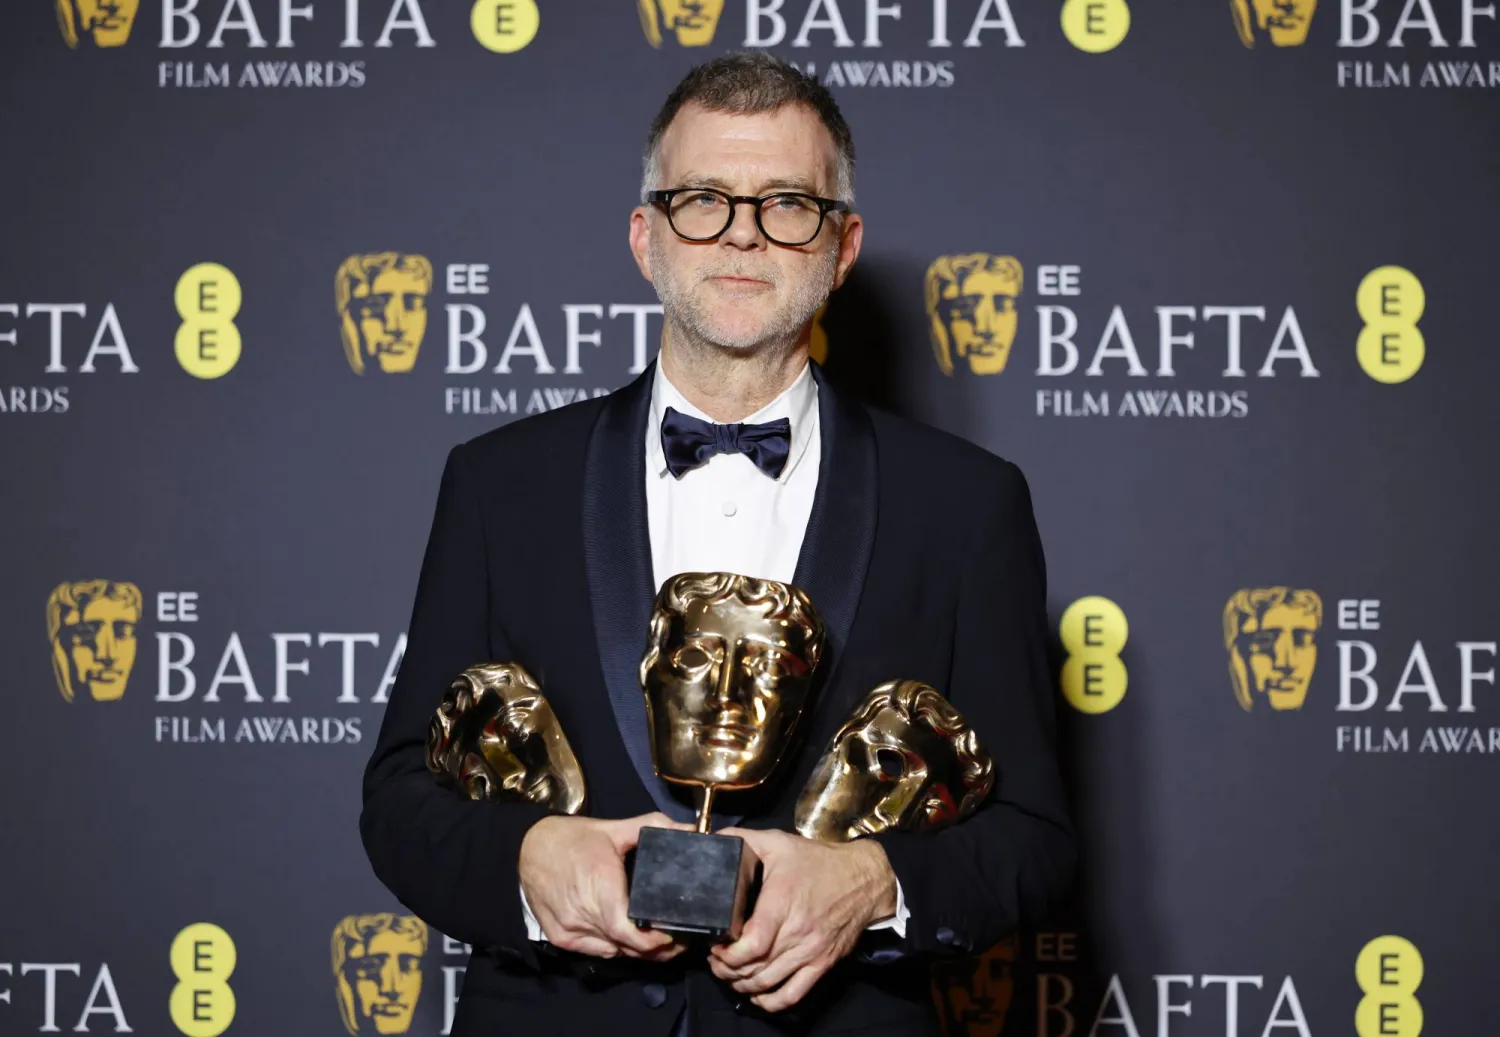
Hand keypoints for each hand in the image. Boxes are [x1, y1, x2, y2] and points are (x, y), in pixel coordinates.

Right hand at [518, 812, 689, 960]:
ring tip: (655, 940)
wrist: (527, 848)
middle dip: (654, 947)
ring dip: (634, 950)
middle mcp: (584, 913)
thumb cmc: (572, 839)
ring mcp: (570, 929)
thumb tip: (689, 828)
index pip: (630, 932)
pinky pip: (596, 951)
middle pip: (626, 946)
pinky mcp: (561, 938)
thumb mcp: (613, 828)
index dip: (654, 941)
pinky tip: (624, 937)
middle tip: (675, 939)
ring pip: (612, 951)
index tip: (674, 935)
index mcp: (600, 886)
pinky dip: (613, 947)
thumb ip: (653, 826)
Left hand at [708, 829, 897, 1011]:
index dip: (727, 954)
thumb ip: (744, 840)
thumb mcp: (780, 842)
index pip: (751, 945)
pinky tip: (756, 995)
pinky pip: (793, 994)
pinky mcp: (821, 964)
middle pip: (754, 968)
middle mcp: (796, 932)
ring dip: (743, 984)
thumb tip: (713, 841)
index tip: (715, 946)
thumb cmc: (819, 862)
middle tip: (716, 960)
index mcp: (782, 903)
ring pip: (769, 983)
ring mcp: (810, 952)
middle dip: (727, 970)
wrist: (864, 880)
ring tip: (730, 974)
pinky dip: (771, 1001)